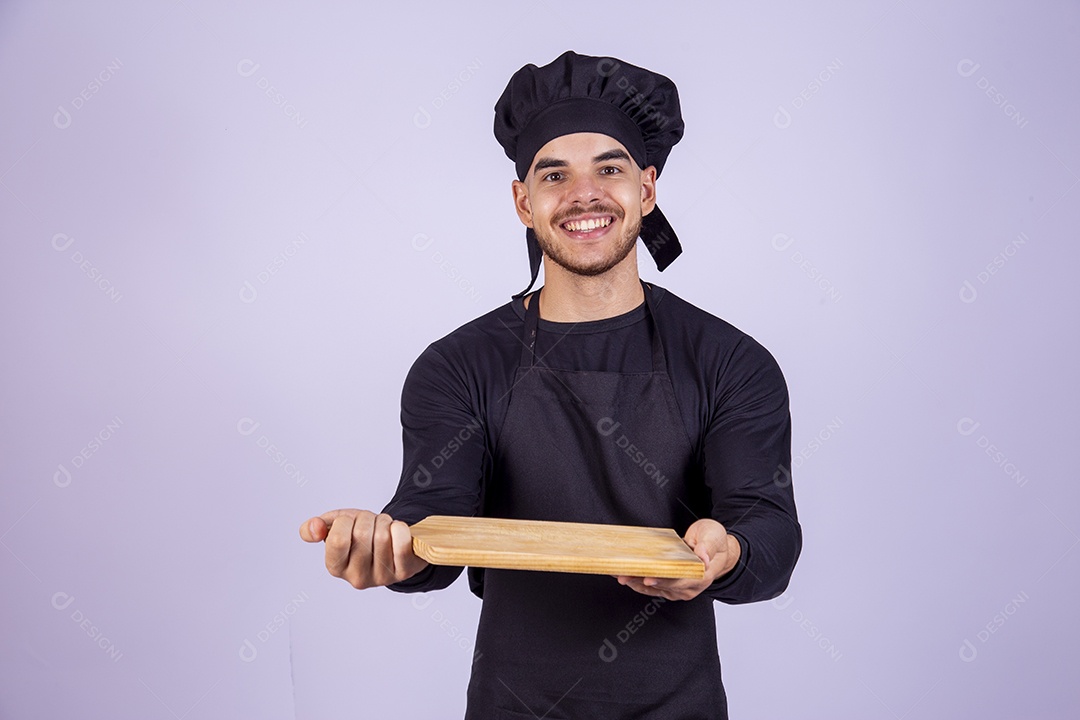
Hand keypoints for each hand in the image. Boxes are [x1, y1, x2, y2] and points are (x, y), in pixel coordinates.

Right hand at [299, 509, 428, 588]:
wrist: (392, 541)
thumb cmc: (361, 534)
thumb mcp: (335, 526)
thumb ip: (315, 527)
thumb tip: (313, 527)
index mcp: (335, 567)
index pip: (337, 540)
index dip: (345, 521)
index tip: (349, 522)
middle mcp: (357, 578)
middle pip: (362, 534)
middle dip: (367, 519)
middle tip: (370, 524)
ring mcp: (382, 577)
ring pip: (382, 536)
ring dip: (384, 522)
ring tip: (383, 528)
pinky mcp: (404, 572)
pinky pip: (402, 543)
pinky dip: (400, 528)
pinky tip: (396, 532)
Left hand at [614, 519, 740, 600]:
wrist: (719, 551)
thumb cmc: (715, 541)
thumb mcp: (714, 536)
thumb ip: (708, 546)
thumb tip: (703, 558)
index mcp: (701, 576)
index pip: (679, 581)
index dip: (663, 581)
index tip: (647, 578)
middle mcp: (689, 587)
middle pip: (662, 587)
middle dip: (640, 581)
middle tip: (623, 575)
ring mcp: (679, 589)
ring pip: (653, 589)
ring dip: (634, 582)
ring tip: (617, 574)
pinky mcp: (670, 586)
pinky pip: (652, 587)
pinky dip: (637, 581)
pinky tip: (624, 574)